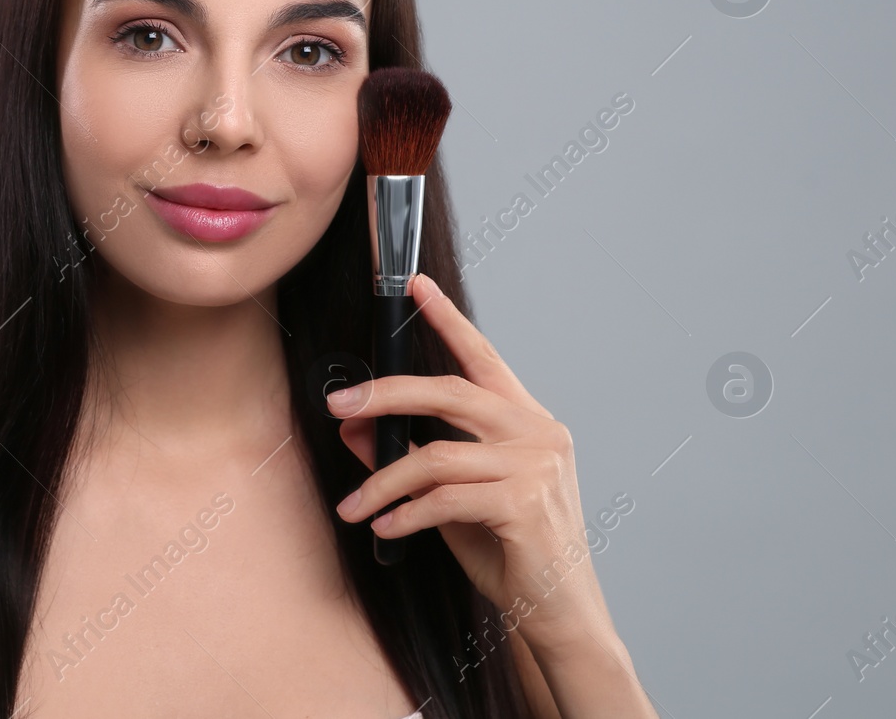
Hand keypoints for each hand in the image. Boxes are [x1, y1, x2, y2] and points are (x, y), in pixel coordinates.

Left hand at [326, 272, 616, 651]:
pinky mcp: (526, 505)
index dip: (447, 318)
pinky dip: (404, 515)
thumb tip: (353, 429)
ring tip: (353, 507)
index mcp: (526, 420)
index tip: (415, 285)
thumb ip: (409, 459)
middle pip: (448, 392)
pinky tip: (385, 529)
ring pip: (434, 456)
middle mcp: (537, 433)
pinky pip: (444, 499)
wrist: (558, 611)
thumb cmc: (509, 549)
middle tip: (337, 406)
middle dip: (385, 395)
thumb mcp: (450, 497)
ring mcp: (536, 467)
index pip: (482, 357)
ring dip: (382, 482)